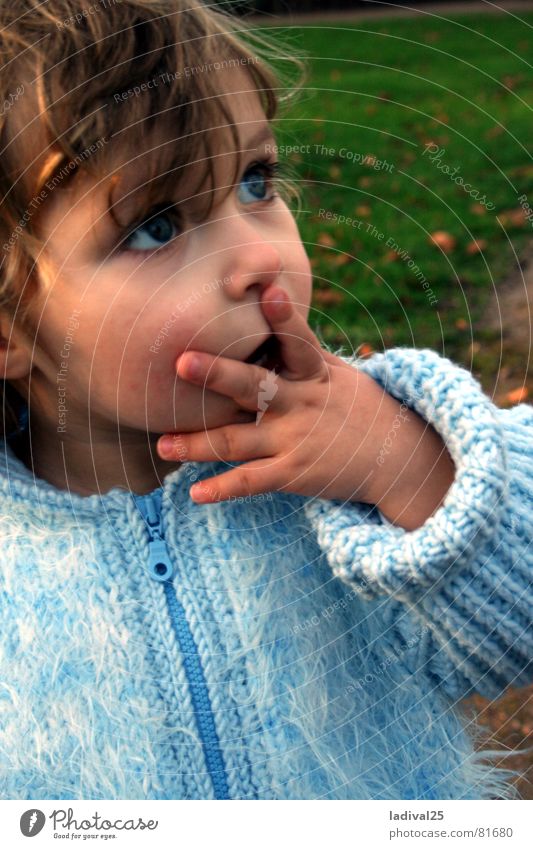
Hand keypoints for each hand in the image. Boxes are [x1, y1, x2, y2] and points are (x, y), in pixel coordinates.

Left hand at [157, 285, 454, 528]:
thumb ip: (297, 346)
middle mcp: (301, 402)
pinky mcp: (293, 474)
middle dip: (218, 374)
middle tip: (182, 362)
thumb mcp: (333, 370)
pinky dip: (224, 488)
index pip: (298, 340)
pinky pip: (252, 482)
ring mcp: (296, 439)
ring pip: (237, 440)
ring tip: (163, 444)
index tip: (269, 292)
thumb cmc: (355, 404)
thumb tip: (265, 299)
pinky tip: (196, 494)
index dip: (284, 317)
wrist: (396, 457)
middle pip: (255, 386)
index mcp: (313, 372)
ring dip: (198, 443)